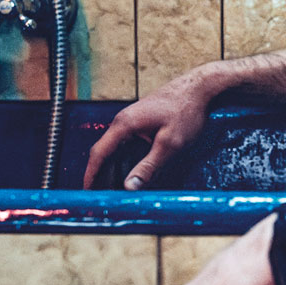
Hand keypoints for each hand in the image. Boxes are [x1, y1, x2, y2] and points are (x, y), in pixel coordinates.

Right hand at [82, 73, 215, 188]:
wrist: (199, 88)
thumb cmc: (186, 111)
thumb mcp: (170, 144)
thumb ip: (149, 166)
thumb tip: (130, 187)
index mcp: (124, 124)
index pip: (99, 153)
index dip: (91, 174)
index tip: (87, 192)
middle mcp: (123, 121)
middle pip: (105, 152)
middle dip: (100, 174)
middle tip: (100, 196)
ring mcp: (132, 121)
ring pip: (116, 149)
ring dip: (113, 167)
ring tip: (112, 189)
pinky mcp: (141, 123)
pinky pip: (127, 144)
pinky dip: (125, 160)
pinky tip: (130, 172)